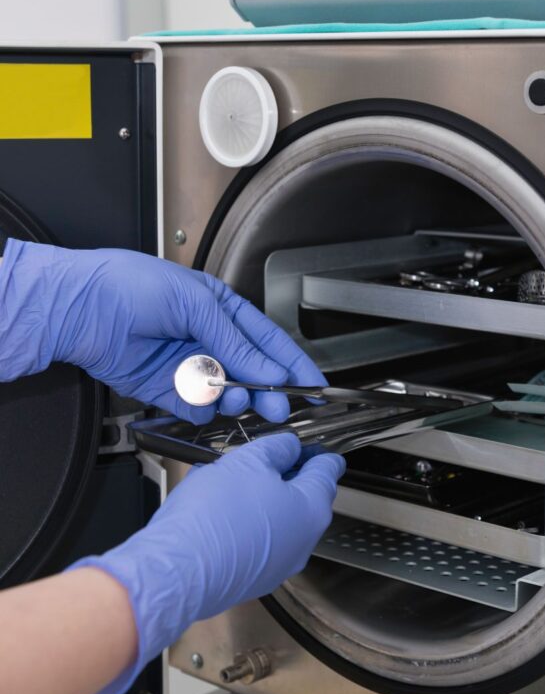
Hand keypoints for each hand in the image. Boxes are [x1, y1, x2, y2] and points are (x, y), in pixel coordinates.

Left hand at [0, 240, 324, 422]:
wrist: (80, 306)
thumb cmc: (131, 285)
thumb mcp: (196, 303)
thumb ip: (235, 341)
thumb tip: (269, 370)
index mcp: (223, 310)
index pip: (269, 341)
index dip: (294, 365)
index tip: (314, 388)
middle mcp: (209, 340)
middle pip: (253, 372)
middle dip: (270, 391)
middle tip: (280, 408)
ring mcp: (188, 366)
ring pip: (227, 393)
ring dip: (236, 398)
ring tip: (235, 398)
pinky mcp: (166, 390)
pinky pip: (195, 407)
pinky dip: (203, 408)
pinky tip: (205, 402)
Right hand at [70, 432, 344, 693]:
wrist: (177, 572)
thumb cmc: (214, 515)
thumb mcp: (248, 461)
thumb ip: (277, 449)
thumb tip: (289, 448)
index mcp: (312, 510)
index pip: (328, 471)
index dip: (317, 451)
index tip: (309, 445)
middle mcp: (303, 543)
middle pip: (304, 498)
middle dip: (284, 475)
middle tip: (259, 459)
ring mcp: (279, 565)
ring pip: (278, 521)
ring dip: (261, 499)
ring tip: (230, 484)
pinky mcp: (253, 579)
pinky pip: (257, 542)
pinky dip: (246, 525)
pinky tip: (218, 513)